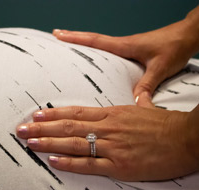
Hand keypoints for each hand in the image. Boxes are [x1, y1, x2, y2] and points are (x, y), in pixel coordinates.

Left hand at [16, 95, 198, 181]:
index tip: (36, 115)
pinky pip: (89, 164)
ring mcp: (112, 146)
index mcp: (112, 114)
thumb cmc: (164, 124)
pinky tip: (53, 161)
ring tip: (30, 143)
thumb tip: (134, 101)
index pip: (75, 111)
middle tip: (21, 129)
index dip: (53, 113)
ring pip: (73, 142)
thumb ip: (131, 106)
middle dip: (42, 128)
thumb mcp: (142, 109)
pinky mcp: (120, 165)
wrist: (186, 138)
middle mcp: (107, 128)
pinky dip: (70, 162)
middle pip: (68, 125)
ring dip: (49, 143)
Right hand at [53, 9, 198, 98]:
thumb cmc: (175, 46)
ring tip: (67, 44)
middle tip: (55, 36)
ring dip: (83, 41)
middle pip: (92, 40)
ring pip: (99, 43)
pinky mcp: (131, 50)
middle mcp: (122, 45)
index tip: (59, 35)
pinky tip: (92, 55)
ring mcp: (126, 47)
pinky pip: (108, 49)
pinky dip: (96, 48)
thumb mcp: (161, 67)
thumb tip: (136, 102)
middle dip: (73, 37)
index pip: (95, 41)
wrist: (188, 36)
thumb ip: (147, 85)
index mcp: (125, 46)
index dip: (76, 39)